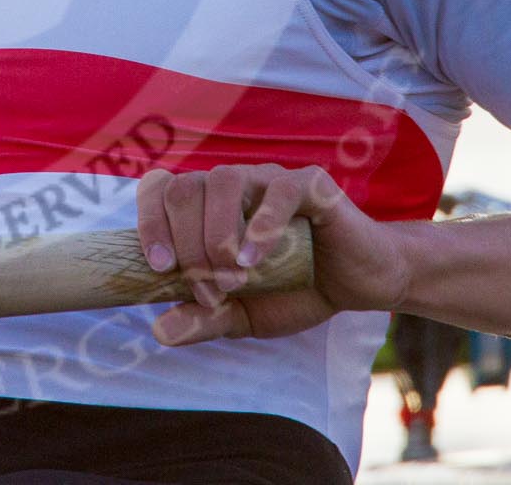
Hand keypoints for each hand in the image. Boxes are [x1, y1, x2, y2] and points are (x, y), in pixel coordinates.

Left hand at [135, 163, 406, 346]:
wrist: (360, 285)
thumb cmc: (296, 291)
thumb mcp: (244, 315)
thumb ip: (204, 318)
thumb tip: (159, 332)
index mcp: (208, 205)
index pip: (160, 190)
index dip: (150, 223)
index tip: (160, 268)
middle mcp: (234, 184)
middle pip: (185, 188)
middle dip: (187, 244)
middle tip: (212, 290)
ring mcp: (270, 179)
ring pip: (225, 180)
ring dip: (218, 233)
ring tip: (234, 277)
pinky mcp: (311, 185)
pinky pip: (280, 189)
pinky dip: (262, 224)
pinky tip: (257, 259)